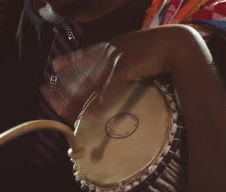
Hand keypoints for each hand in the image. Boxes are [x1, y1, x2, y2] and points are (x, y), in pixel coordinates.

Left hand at [40, 25, 200, 122]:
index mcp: (109, 45)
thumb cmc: (157, 49)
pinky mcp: (125, 67)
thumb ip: (120, 59)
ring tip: (64, 112)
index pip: (82, 55)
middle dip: (64, 88)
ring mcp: (114, 59)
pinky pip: (107, 88)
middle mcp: (107, 51)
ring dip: (76, 100)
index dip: (67, 62)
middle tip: (49, 98)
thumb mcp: (133, 50)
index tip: (54, 69)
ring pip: (89, 83)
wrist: (175, 44)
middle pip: (80, 72)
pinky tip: (90, 112)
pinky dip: (98, 102)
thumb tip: (113, 72)